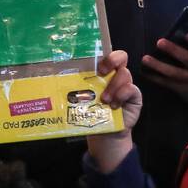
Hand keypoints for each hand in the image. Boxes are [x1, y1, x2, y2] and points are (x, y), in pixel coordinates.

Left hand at [86, 49, 141, 173]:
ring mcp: (127, 85)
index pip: (107, 54)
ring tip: (104, 100)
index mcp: (103, 72)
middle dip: (112, 60)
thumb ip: (75, 88)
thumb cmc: (91, 113)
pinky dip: (121, 95)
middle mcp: (116, 75)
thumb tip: (52, 82)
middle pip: (121, 56)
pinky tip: (114, 106)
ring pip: (124, 74)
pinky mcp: (135, 96)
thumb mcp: (81, 99)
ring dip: (113, 86)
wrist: (105, 134)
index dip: (104, 55)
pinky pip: (131, 89)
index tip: (96, 66)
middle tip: (101, 73)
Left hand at [140, 33, 187, 103]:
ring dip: (158, 65)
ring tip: (145, 59)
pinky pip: (168, 83)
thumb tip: (172, 33)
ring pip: (175, 73)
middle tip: (159, 42)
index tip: (187, 34)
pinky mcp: (183, 90)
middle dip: (173, 50)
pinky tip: (145, 71)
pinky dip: (155, 77)